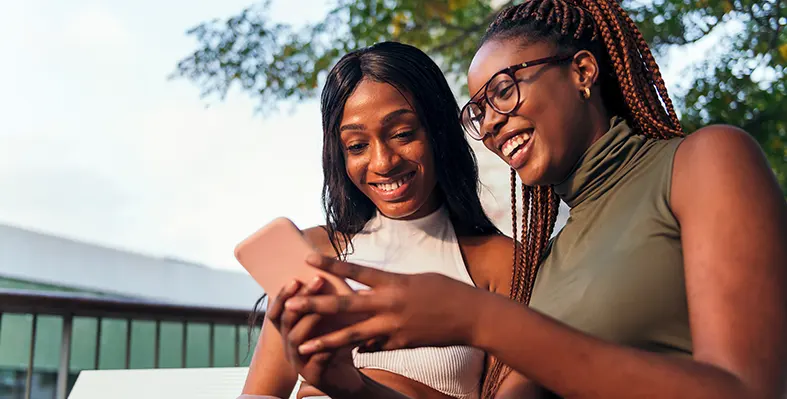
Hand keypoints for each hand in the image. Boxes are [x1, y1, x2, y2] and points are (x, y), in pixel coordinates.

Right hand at [266, 278, 364, 396]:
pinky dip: (325, 348)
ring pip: (295, 339)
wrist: (345, 378)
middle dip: (301, 299)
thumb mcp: (329, 322)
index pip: (277, 311)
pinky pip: (316, 360)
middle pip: (287, 320)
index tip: (296, 277)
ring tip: (324, 307)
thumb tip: (329, 271)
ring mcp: (298, 362)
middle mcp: (289, 346)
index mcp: (289, 331)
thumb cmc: (335, 344)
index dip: (283, 295)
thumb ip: (325, 303)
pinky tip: (337, 338)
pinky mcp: (313, 377)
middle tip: (317, 281)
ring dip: (309, 319)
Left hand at [284, 254, 484, 355]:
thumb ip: (390, 285)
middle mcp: (389, 304)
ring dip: (326, 341)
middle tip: (291, 306)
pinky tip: (348, 351)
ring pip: (352, 335)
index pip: (355, 270)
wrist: (472, 316)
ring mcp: (393, 327)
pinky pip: (373, 347)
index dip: (330, 264)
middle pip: (345, 304)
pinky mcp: (400, 344)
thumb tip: (370, 291)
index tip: (308, 259)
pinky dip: (361, 347)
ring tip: (304, 347)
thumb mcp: (416, 279)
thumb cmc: (446, 291)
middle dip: (316, 306)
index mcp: (393, 281)